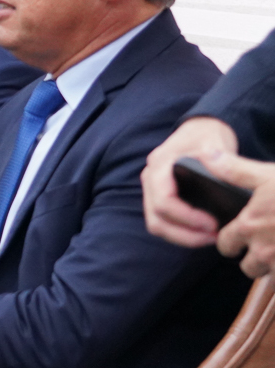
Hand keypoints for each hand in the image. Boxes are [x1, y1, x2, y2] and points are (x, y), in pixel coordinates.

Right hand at [143, 117, 238, 246]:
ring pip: (156, 224)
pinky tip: (200, 232)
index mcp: (159, 166)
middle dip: (184, 235)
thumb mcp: (212, 142)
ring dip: (181, 237)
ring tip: (209, 238)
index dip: (186, 218)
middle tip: (213, 238)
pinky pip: (162, 221)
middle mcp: (150, 179)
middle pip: (156, 219)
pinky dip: (180, 232)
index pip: (163, 201)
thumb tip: (217, 169)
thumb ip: (213, 157)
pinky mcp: (158, 197)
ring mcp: (151, 189)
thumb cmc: (207, 135)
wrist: (199, 129)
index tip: (212, 225)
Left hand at [201, 151, 274, 276]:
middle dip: (256, 258)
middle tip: (270, 245)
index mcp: (249, 227)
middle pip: (248, 266)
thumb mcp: (269, 175)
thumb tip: (207, 155)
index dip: (231, 241)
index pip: (225, 244)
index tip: (240, 237)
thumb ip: (235, 170)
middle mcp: (263, 251)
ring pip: (271, 277)